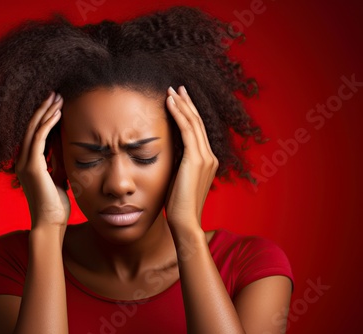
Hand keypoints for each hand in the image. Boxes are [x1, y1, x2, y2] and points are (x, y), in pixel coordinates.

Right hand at [15, 91, 69, 230]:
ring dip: (46, 111)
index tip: (55, 104)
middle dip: (43, 109)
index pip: (34, 134)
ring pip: (33, 129)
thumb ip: (57, 162)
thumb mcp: (58, 177)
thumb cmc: (56, 204)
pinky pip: (39, 138)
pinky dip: (48, 124)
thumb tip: (64, 146)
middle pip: (30, 127)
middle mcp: (23, 161)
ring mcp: (25, 163)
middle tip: (55, 94)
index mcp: (28, 164)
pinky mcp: (33, 166)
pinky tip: (57, 113)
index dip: (43, 118)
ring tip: (57, 97)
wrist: (50, 224)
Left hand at [164, 86, 218, 232]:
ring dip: (181, 104)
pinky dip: (178, 114)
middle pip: (198, 123)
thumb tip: (167, 153)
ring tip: (171, 90)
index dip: (189, 114)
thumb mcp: (178, 179)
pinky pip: (186, 130)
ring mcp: (205, 157)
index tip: (180, 101)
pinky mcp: (195, 159)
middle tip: (177, 88)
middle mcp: (209, 156)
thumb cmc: (178, 205)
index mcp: (207, 161)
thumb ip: (178, 164)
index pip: (198, 131)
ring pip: (193, 123)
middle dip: (187, 103)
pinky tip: (170, 103)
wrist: (185, 222)